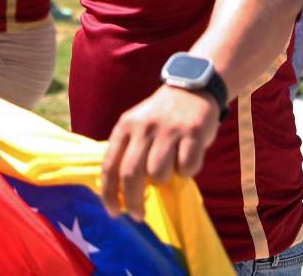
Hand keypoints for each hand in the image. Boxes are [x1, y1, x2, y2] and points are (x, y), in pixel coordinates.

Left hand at [100, 85, 220, 220]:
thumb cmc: (161, 117)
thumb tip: (119, 193)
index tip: (113, 212)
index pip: (110, 165)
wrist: (192, 88)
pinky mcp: (193, 131)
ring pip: (158, 173)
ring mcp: (169, 129)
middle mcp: (144, 127)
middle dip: (133, 201)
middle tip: (138, 215)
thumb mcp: (137, 126)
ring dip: (164, 179)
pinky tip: (188, 156)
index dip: (109, 193)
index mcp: (125, 126)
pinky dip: (188, 170)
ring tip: (171, 167)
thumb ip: (128, 152)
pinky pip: (187, 166)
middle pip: (130, 174)